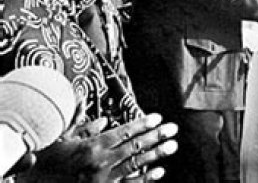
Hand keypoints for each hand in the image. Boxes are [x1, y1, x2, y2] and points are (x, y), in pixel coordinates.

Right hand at [25, 113, 177, 181]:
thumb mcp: (61, 139)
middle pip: (135, 147)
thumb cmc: (48, 160)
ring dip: (157, 155)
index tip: (157, 117)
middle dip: (156, 136)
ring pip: (136, 165)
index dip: (142, 124)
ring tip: (172, 146)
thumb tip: (103, 118)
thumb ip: (84, 127)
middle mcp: (100, 163)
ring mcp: (104, 180)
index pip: (124, 132)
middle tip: (173, 129)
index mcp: (91, 147)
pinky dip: (146, 178)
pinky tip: (160, 171)